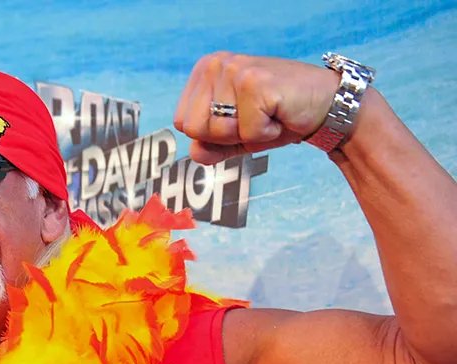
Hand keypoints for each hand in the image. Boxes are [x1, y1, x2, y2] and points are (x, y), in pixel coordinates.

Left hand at [174, 52, 341, 164]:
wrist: (326, 105)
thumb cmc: (279, 117)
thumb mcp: (237, 135)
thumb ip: (210, 146)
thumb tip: (195, 153)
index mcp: (205, 70)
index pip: (182, 122)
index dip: (211, 134)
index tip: (239, 119)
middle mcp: (216, 64)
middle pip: (194, 128)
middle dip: (227, 136)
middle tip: (255, 117)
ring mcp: (235, 70)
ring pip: (218, 132)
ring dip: (248, 134)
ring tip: (267, 114)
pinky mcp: (255, 84)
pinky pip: (247, 133)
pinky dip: (266, 134)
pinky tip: (279, 113)